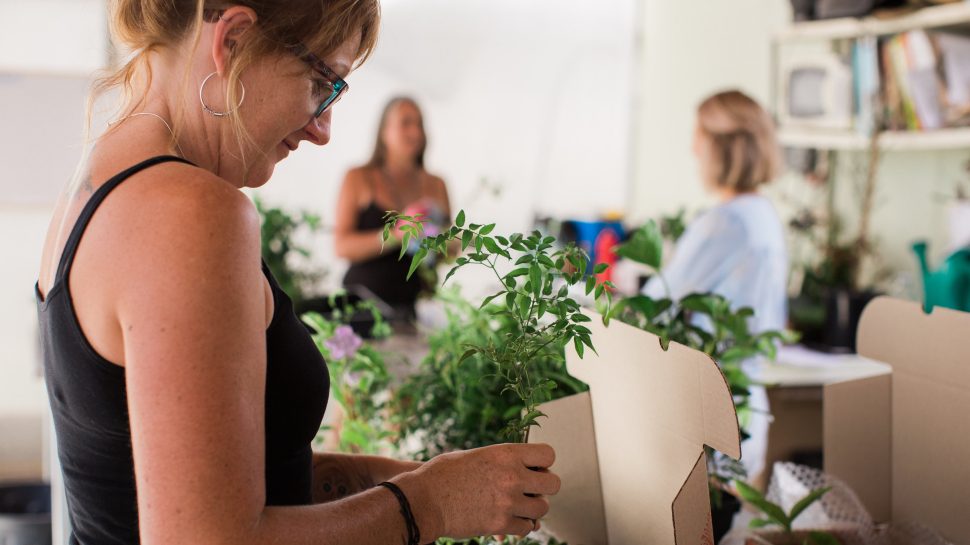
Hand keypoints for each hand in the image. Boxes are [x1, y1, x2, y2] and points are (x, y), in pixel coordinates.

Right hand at [393, 443, 560, 540]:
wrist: (423, 500)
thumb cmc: (443, 474)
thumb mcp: (475, 456)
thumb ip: (503, 461)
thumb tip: (525, 470)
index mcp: (506, 453)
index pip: (548, 455)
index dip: (543, 464)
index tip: (532, 470)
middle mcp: (512, 476)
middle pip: (553, 484)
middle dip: (543, 489)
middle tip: (529, 491)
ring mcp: (508, 501)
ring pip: (542, 509)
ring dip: (532, 509)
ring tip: (516, 507)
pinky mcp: (500, 524)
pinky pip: (527, 528)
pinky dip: (520, 526)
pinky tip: (508, 520)